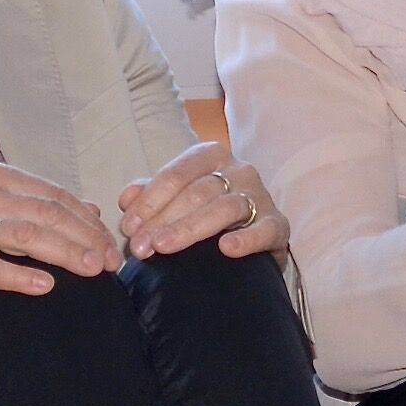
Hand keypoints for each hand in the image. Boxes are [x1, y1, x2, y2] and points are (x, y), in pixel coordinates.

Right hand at [0, 163, 120, 307]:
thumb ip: (38, 203)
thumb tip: (91, 209)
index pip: (56, 196)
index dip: (90, 221)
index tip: (112, 245)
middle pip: (48, 214)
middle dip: (87, 238)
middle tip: (112, 263)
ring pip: (26, 236)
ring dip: (66, 253)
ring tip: (93, 270)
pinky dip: (19, 277)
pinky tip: (45, 287)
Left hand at [119, 141, 288, 261]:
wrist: (253, 237)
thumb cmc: (207, 213)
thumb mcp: (176, 199)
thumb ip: (151, 196)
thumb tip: (127, 199)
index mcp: (210, 156)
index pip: (175, 175)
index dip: (149, 202)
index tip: (128, 228)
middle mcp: (238, 170)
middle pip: (196, 192)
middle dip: (163, 220)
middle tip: (140, 247)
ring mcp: (260, 196)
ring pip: (223, 208)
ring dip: (190, 228)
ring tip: (164, 247)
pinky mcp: (278, 224)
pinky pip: (264, 229)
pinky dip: (246, 238)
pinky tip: (227, 248)